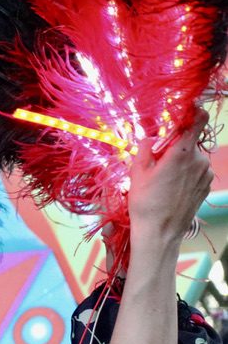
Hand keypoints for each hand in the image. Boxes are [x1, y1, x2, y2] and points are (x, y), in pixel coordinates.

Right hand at [128, 107, 213, 246]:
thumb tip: (151, 138)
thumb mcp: (137, 173)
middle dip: (173, 148)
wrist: (160, 233)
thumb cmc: (145, 203)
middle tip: (156, 165)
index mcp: (181, 152)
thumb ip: (145, 149)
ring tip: (162, 181)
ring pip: (192, 158)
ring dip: (179, 162)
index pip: (197, 120)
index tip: (185, 111)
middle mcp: (198, 160)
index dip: (192, 112)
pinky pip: (196, 171)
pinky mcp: (206, 185)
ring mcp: (205, 173)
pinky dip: (185, 174)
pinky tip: (171, 189)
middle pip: (188, 142)